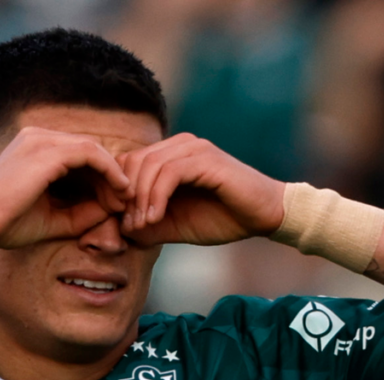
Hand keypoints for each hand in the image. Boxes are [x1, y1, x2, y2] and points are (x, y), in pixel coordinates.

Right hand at [0, 127, 131, 250]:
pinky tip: (119, 191)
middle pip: (89, 149)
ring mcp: (41, 140)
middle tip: (125, 201)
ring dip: (113, 174)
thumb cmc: (7, 224)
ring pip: (93, 149)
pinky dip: (109, 171)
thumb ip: (83, 212)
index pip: (79, 155)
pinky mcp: (47, 152)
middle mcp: (37, 137)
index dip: (101, 178)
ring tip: (123, 198)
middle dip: (110, 175)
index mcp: (34, 148)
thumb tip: (113, 209)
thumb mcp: (54, 218)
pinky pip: (91, 153)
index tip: (114, 203)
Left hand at [116, 133, 284, 246]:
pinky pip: (169, 173)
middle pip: (134, 161)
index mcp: (172, 155)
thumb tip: (120, 229)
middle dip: (125, 197)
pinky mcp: (206, 159)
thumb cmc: (224, 218)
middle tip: (128, 226)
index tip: (121, 222)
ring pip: (149, 165)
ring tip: (141, 226)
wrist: (265, 215)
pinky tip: (155, 219)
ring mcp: (195, 149)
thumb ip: (150, 224)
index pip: (129, 162)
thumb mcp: (177, 225)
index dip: (118, 192)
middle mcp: (181, 145)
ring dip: (140, 199)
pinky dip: (156, 197)